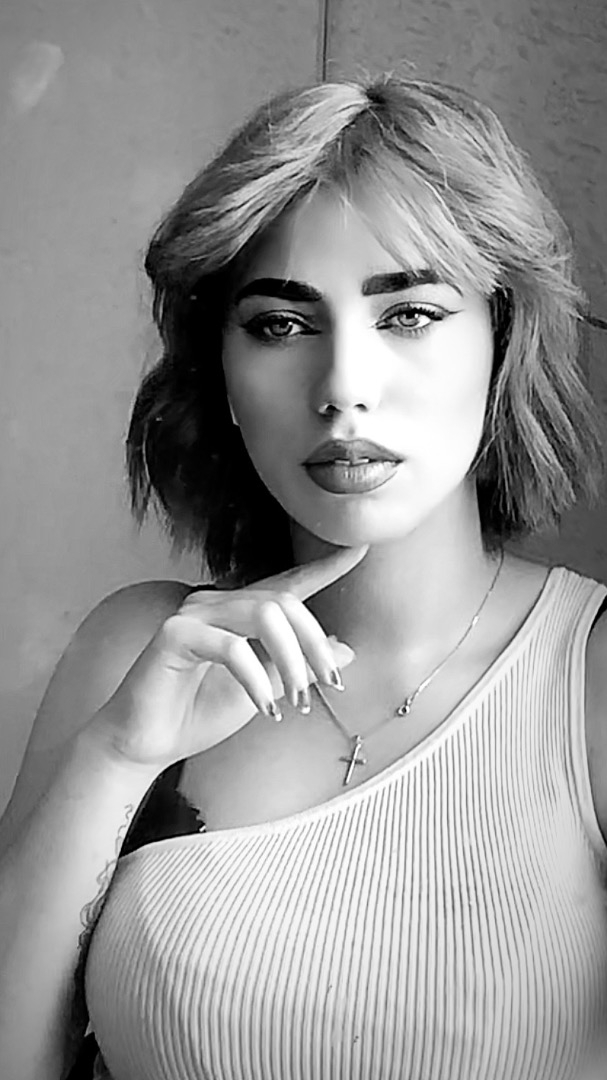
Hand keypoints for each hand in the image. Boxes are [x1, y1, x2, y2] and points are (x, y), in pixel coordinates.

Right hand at [89, 545, 367, 770]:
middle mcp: (216, 603)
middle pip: (285, 601)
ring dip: (292, 662)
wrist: (146, 744)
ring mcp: (193, 614)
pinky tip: (265, 709)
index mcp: (238, 613)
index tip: (360, 551)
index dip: (325, 567)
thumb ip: (298, 667)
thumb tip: (346, 649)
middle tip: (329, 685)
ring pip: (265, 615)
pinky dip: (256, 680)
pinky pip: (232, 647)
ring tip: (297, 701)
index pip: (288, 583)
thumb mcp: (264, 692)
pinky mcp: (174, 635)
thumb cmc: (198, 714)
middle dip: (315, 644)